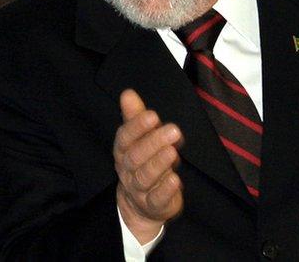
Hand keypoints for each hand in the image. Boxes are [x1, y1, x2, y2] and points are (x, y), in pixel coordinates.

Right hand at [114, 89, 183, 242]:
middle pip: (135, 156)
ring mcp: (139, 189)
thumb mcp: (139, 139)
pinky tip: (175, 179)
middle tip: (173, 129)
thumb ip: (135, 117)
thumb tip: (127, 93)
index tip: (152, 115)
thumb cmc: (143, 163)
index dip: (137, 127)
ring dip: (159, 163)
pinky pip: (156, 199)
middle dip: (153, 142)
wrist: (141, 205)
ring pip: (145, 176)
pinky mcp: (153, 205)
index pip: (125, 137)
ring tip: (173, 151)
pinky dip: (165, 189)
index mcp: (123, 151)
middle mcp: (127, 170)